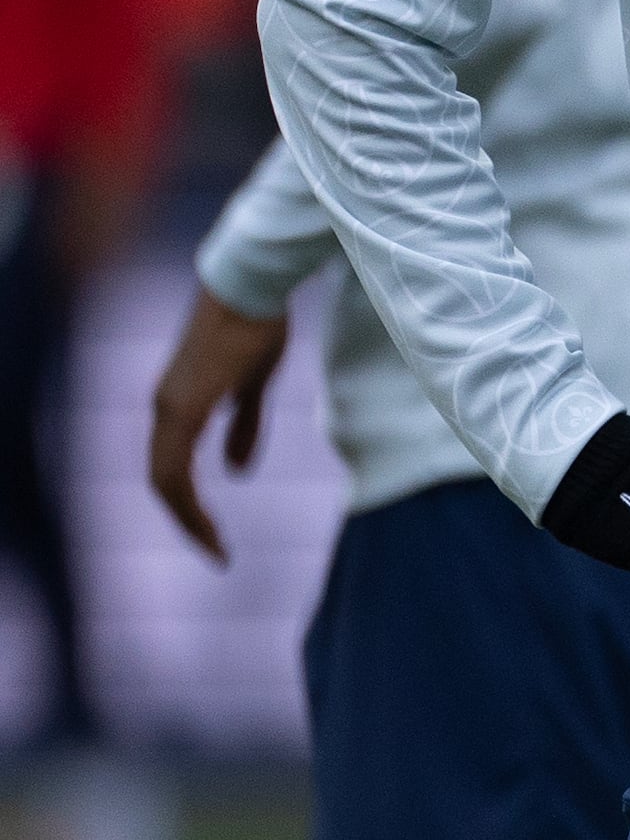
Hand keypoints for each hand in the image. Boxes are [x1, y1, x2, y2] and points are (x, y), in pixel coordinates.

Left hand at [146, 289, 293, 560]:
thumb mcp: (254, 385)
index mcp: (178, 405)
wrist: (252, 285)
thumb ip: (243, 426)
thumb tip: (235, 471)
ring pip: (164, 479)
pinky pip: (174, 466)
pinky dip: (188, 499)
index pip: (171, 470)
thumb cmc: (256, 325)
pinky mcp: (183, 404)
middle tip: (216, 554)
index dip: (190, 508)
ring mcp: (169, 406)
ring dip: (187, 518)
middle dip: (189, 522)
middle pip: (162, 482)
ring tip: (214, 548)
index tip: (217, 537)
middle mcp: (164, 408)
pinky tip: (209, 520)